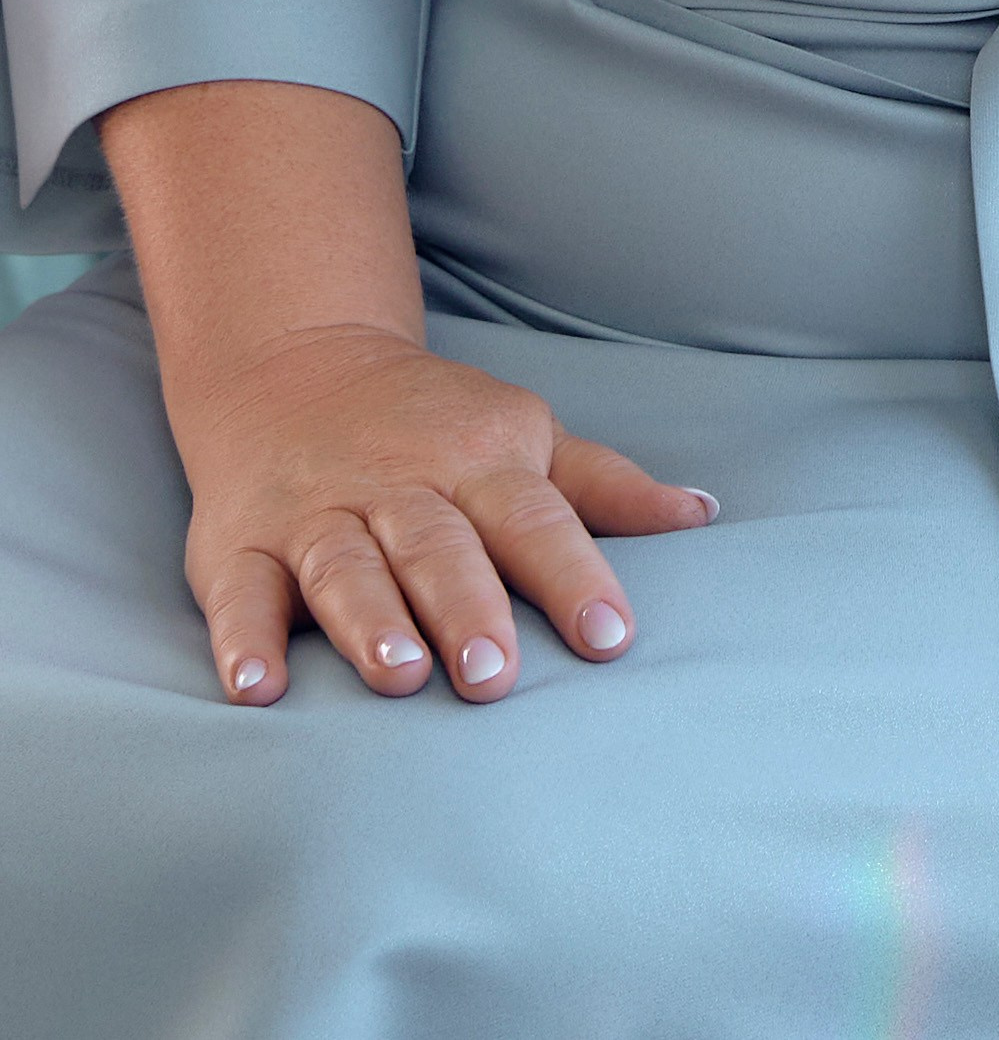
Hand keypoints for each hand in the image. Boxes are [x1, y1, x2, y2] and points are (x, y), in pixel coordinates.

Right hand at [171, 317, 715, 706]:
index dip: (575, 577)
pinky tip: (256, 688)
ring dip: (368, 620)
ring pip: (346, 565)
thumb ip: (605, 488)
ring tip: (399, 675)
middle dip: (467, 607)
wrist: (296, 367)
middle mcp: (399, 486)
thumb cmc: (435, 426)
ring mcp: (317, 513)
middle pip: (438, 546)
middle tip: (495, 673)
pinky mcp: (241, 545)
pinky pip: (239, 592)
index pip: (536, 519)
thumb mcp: (525, 437)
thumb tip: (703, 515)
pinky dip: (244, 637)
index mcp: (478, 462)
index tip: (612, 638)